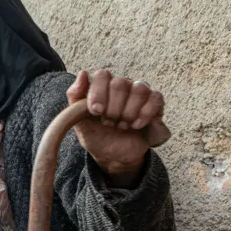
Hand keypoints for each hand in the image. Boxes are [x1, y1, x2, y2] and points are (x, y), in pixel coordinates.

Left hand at [66, 70, 170, 186]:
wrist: (114, 156)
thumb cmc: (97, 136)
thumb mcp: (79, 121)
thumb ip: (75, 96)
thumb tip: (82, 73)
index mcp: (102, 87)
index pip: (102, 75)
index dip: (99, 93)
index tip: (96, 111)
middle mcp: (121, 86)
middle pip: (120, 83)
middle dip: (113, 108)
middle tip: (109, 122)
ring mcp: (139, 93)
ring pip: (139, 89)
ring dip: (128, 112)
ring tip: (122, 126)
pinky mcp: (155, 103)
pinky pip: (155, 98)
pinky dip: (145, 114)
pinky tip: (136, 125)